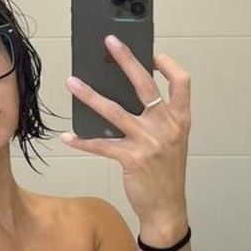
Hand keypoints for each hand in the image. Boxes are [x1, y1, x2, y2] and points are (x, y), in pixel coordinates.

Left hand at [63, 36, 190, 235]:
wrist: (167, 208)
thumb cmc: (166, 172)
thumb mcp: (171, 141)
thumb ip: (157, 118)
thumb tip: (124, 95)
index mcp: (180, 119)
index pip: (182, 82)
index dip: (168, 64)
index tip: (153, 55)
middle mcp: (167, 126)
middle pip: (144, 85)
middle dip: (125, 60)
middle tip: (110, 42)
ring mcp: (149, 142)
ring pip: (114, 111)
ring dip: (89, 95)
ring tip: (72, 82)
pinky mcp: (131, 159)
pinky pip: (101, 145)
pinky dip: (82, 141)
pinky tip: (68, 137)